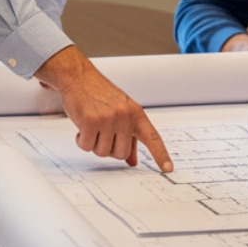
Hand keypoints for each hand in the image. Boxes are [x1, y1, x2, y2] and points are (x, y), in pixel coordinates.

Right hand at [35, 46, 172, 171]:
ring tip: (92, 126)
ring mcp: (109, 119)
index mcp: (137, 114)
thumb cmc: (100, 96)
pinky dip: (82, 140)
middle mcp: (125, 116)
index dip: (160, 154)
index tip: (167, 168)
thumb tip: (133, 162)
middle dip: (108, 148)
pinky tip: (82, 126)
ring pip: (102, 152)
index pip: (152, 138)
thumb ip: (129, 137)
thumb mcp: (121, 113)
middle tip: (102, 133)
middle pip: (120, 154)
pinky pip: (87, 146)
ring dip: (94, 144)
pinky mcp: (91, 121)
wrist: (80, 78)